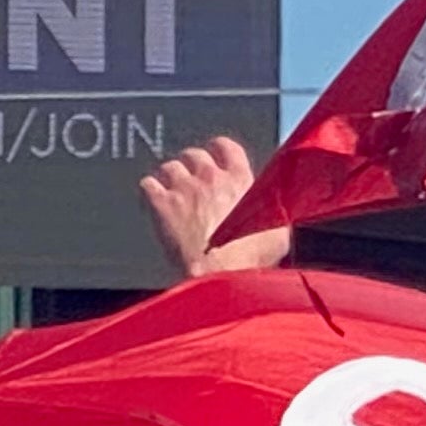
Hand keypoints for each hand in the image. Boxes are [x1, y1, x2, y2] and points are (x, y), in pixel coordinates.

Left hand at [138, 132, 291, 280]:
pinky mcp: (162, 204)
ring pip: (169, 167)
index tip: (215, 158)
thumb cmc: (249, 262)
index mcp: (241, 180)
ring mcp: (184, 188)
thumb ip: (273, 215)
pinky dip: (149, 192)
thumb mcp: (277, 236)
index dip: (217, 151)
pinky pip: (148, 184)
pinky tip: (153, 204)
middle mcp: (211, 177)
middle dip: (191, 168)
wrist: (221, 278)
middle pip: (194, 155)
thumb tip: (277, 213)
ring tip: (173, 195)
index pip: (226, 147)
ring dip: (170, 179)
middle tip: (192, 185)